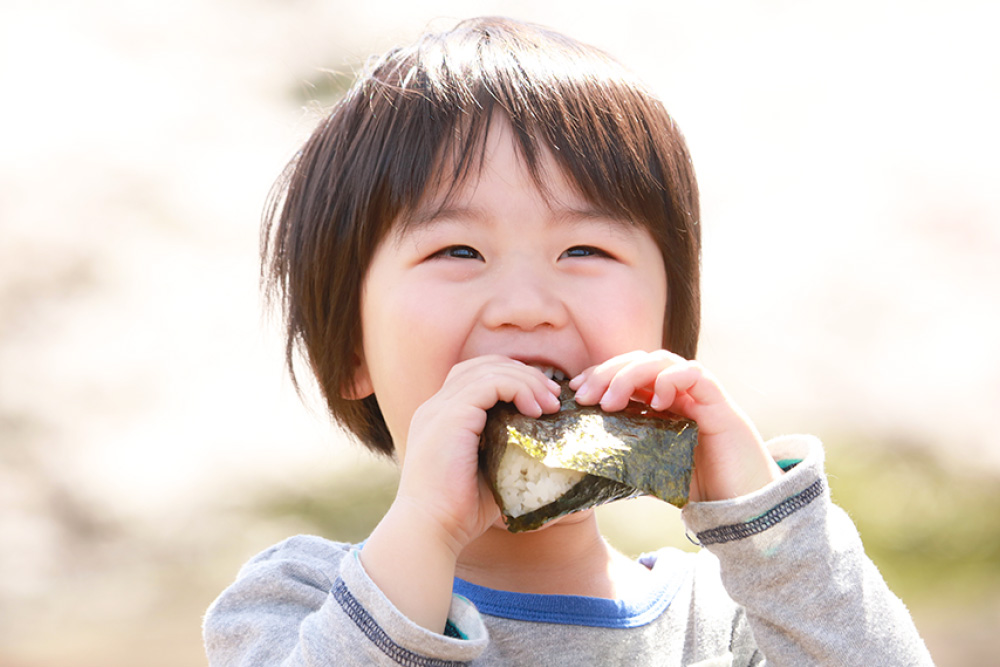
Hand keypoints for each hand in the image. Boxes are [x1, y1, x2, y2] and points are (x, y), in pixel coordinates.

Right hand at [396, 355, 562, 551]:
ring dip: (527, 381)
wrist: (430, 529)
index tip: (543, 401)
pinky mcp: (450, 416)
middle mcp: (436, 406)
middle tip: (553, 397)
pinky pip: (490, 383)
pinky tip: (535, 410)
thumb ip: (507, 452)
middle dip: (524, 374)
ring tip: (550, 405)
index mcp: (441, 417)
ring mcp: (440, 408)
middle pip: (484, 365)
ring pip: (490, 369)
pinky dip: (518, 388)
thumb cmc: (459, 512)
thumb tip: (546, 449)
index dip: (512, 379)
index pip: (476, 376)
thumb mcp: (489, 472)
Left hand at [569, 350, 782, 501]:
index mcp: (661, 404)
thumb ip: (624, 461)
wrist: (745, 509)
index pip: (626, 374)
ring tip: (611, 402)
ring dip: (630, 375)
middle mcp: (679, 394)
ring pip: (662, 362)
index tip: (575, 391)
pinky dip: (671, 380)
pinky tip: (655, 401)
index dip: (599, 375)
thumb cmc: (699, 489)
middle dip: (607, 372)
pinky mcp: (720, 405)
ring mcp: (700, 395)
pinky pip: (696, 374)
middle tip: (585, 395)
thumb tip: (581, 467)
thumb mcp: (650, 472)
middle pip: (640, 361)